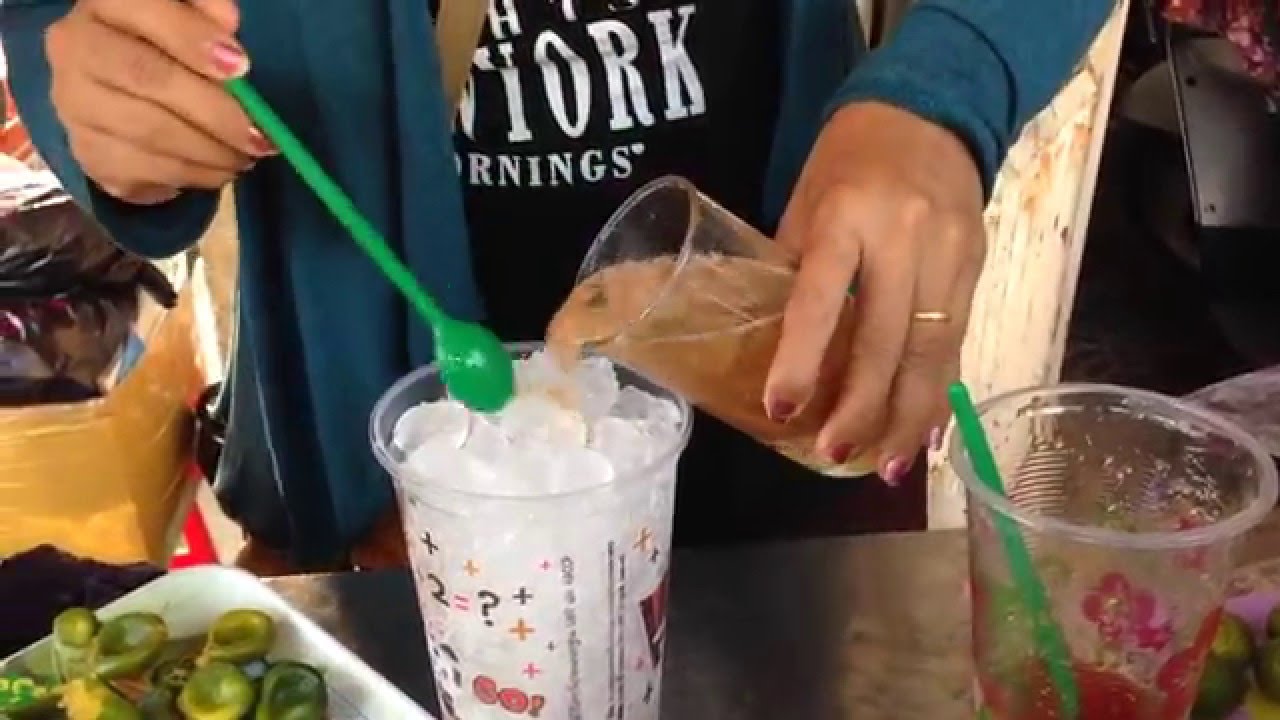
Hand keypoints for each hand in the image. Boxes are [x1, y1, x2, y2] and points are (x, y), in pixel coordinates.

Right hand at [45, 0, 271, 204]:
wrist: (123, 94)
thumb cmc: (167, 48)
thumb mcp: (188, 18)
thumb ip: (206, 11)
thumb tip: (228, 21)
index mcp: (103, 4)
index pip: (142, 10)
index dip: (192, 38)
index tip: (242, 67)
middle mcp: (75, 49)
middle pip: (148, 78)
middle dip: (215, 111)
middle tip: (260, 135)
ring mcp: (74, 106)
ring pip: (149, 132)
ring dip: (211, 151)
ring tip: (248, 155)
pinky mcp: (89, 153)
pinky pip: (146, 170)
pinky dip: (196, 175)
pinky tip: (222, 170)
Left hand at [766, 101, 986, 484]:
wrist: (933, 112)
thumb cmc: (849, 160)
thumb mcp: (805, 202)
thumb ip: (794, 269)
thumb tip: (772, 349)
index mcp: (846, 216)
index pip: (823, 296)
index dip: (802, 356)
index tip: (782, 407)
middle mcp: (904, 238)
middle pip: (888, 338)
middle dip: (863, 405)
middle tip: (836, 453)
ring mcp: (949, 256)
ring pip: (933, 351)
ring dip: (910, 416)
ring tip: (889, 467)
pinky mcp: (976, 269)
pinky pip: (958, 343)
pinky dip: (939, 393)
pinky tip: (926, 433)